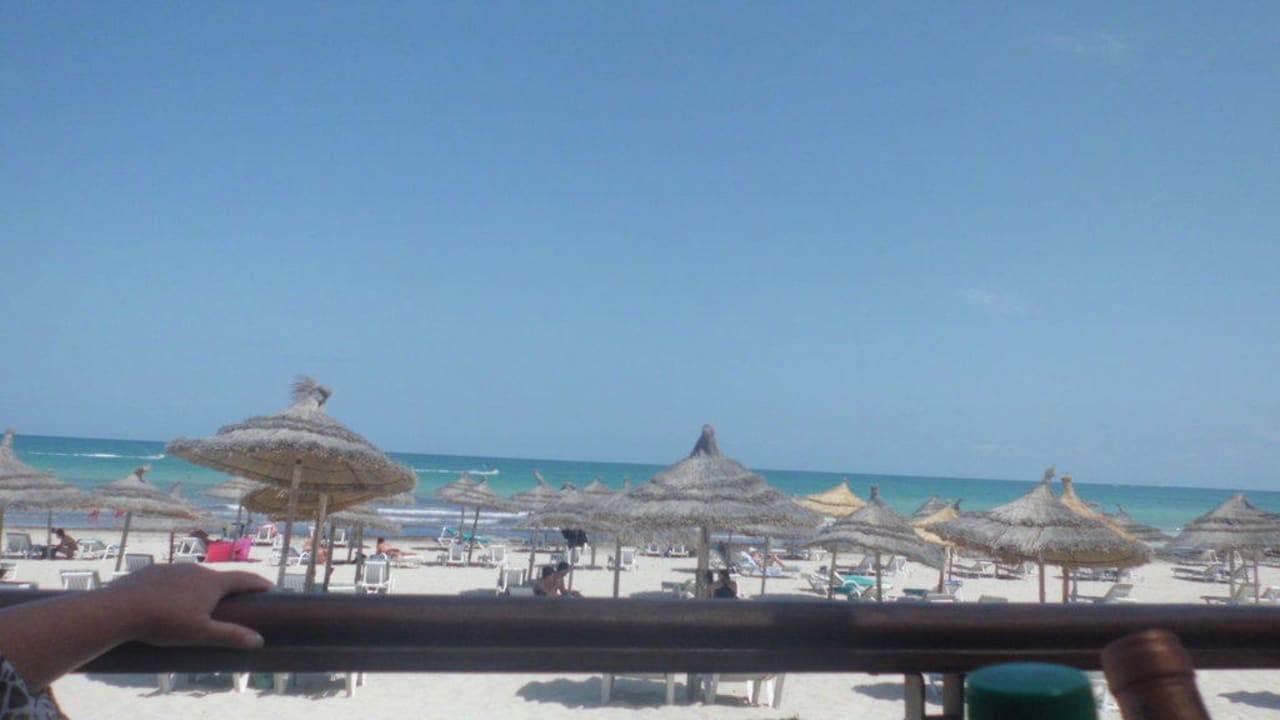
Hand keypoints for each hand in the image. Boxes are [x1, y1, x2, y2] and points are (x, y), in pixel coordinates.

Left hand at [103, 564, 271, 648]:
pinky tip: (167, 602)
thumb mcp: (200, 634)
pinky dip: (177, 589)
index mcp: (212, 583)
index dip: (258, 583)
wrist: (119, 609)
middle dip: (227, 589)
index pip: (244, 579)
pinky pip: (172, 579)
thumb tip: (259, 640)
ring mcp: (174, 568)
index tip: (270, 587)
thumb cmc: (164, 623)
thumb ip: (230, 636)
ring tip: (196, 606)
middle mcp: (196, 570)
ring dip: (200, 589)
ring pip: (193, 578)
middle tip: (232, 602)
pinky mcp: (153, 571)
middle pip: (218, 578)